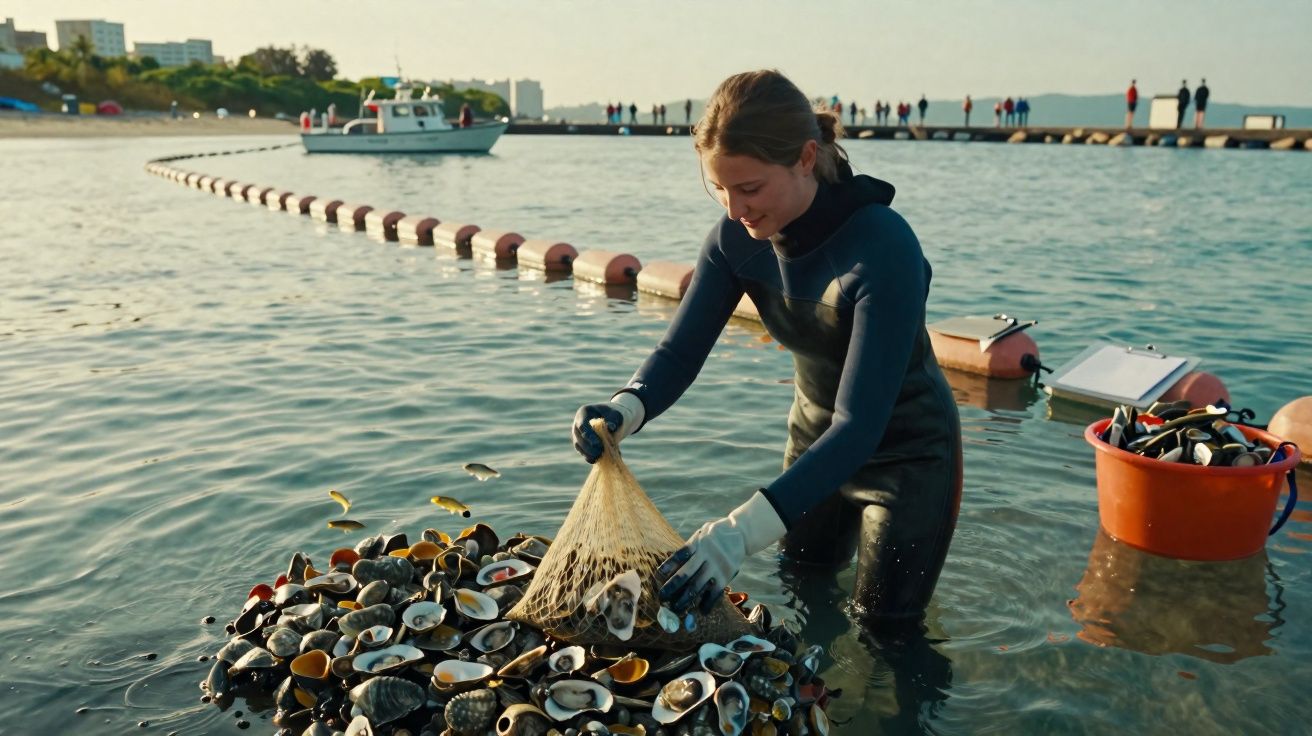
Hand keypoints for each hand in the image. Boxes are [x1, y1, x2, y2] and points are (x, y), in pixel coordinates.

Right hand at [571, 392, 644, 462]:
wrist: (613, 421)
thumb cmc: (615, 417)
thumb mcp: (617, 415)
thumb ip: (614, 419)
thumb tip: (611, 427)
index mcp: (584, 412)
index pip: (582, 425)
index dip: (589, 436)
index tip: (598, 444)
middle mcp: (577, 424)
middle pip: (579, 437)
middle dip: (589, 447)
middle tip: (600, 453)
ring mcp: (577, 434)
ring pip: (579, 446)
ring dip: (588, 454)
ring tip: (600, 457)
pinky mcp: (581, 444)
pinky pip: (583, 452)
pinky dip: (590, 457)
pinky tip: (598, 460)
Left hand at [657, 491, 786, 613]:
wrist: (741, 533)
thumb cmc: (715, 534)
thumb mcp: (701, 534)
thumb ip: (690, 547)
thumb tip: (671, 566)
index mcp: (698, 543)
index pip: (680, 555)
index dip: (669, 565)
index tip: (658, 575)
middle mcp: (707, 554)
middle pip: (686, 573)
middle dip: (672, 587)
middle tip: (662, 598)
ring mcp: (717, 566)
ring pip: (698, 585)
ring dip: (686, 599)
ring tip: (676, 609)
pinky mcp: (727, 575)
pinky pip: (715, 592)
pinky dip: (708, 603)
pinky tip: (701, 611)